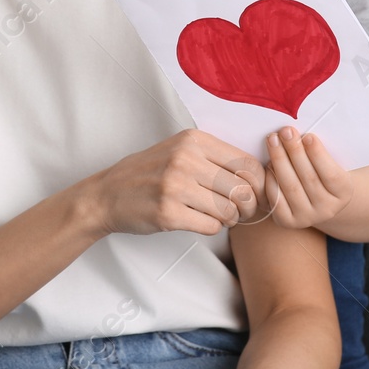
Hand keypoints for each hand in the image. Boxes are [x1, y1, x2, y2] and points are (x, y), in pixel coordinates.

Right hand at [82, 129, 265, 236]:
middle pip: (242, 189)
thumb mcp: (180, 150)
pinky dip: (212, 228)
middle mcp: (185, 159)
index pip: (247, 163)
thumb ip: (215, 157)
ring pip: (229, 210)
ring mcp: (175, 186)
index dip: (259, 184)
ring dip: (229, 219)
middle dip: (247, 206)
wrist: (108, 194)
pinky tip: (199, 221)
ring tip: (217, 216)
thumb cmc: (150, 173)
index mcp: (193, 140)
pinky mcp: (168, 213)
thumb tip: (260, 176)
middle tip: (240, 211)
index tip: (255, 194)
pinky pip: (211, 226)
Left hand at [262, 126, 353, 229]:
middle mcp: (327, 209)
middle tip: (285, 131)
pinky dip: (270, 178)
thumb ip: (319, 152)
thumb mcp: (329, 162)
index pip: (331, 174)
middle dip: (294, 151)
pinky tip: (268, 163)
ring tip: (273, 140)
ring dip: (279, 160)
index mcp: (344, 193)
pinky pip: (276, 198)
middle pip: (308, 178)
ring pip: (290, 186)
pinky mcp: (288, 221)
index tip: (308, 136)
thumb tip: (300, 134)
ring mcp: (307, 218)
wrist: (315, 200)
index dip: (319, 155)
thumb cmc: (321, 171)